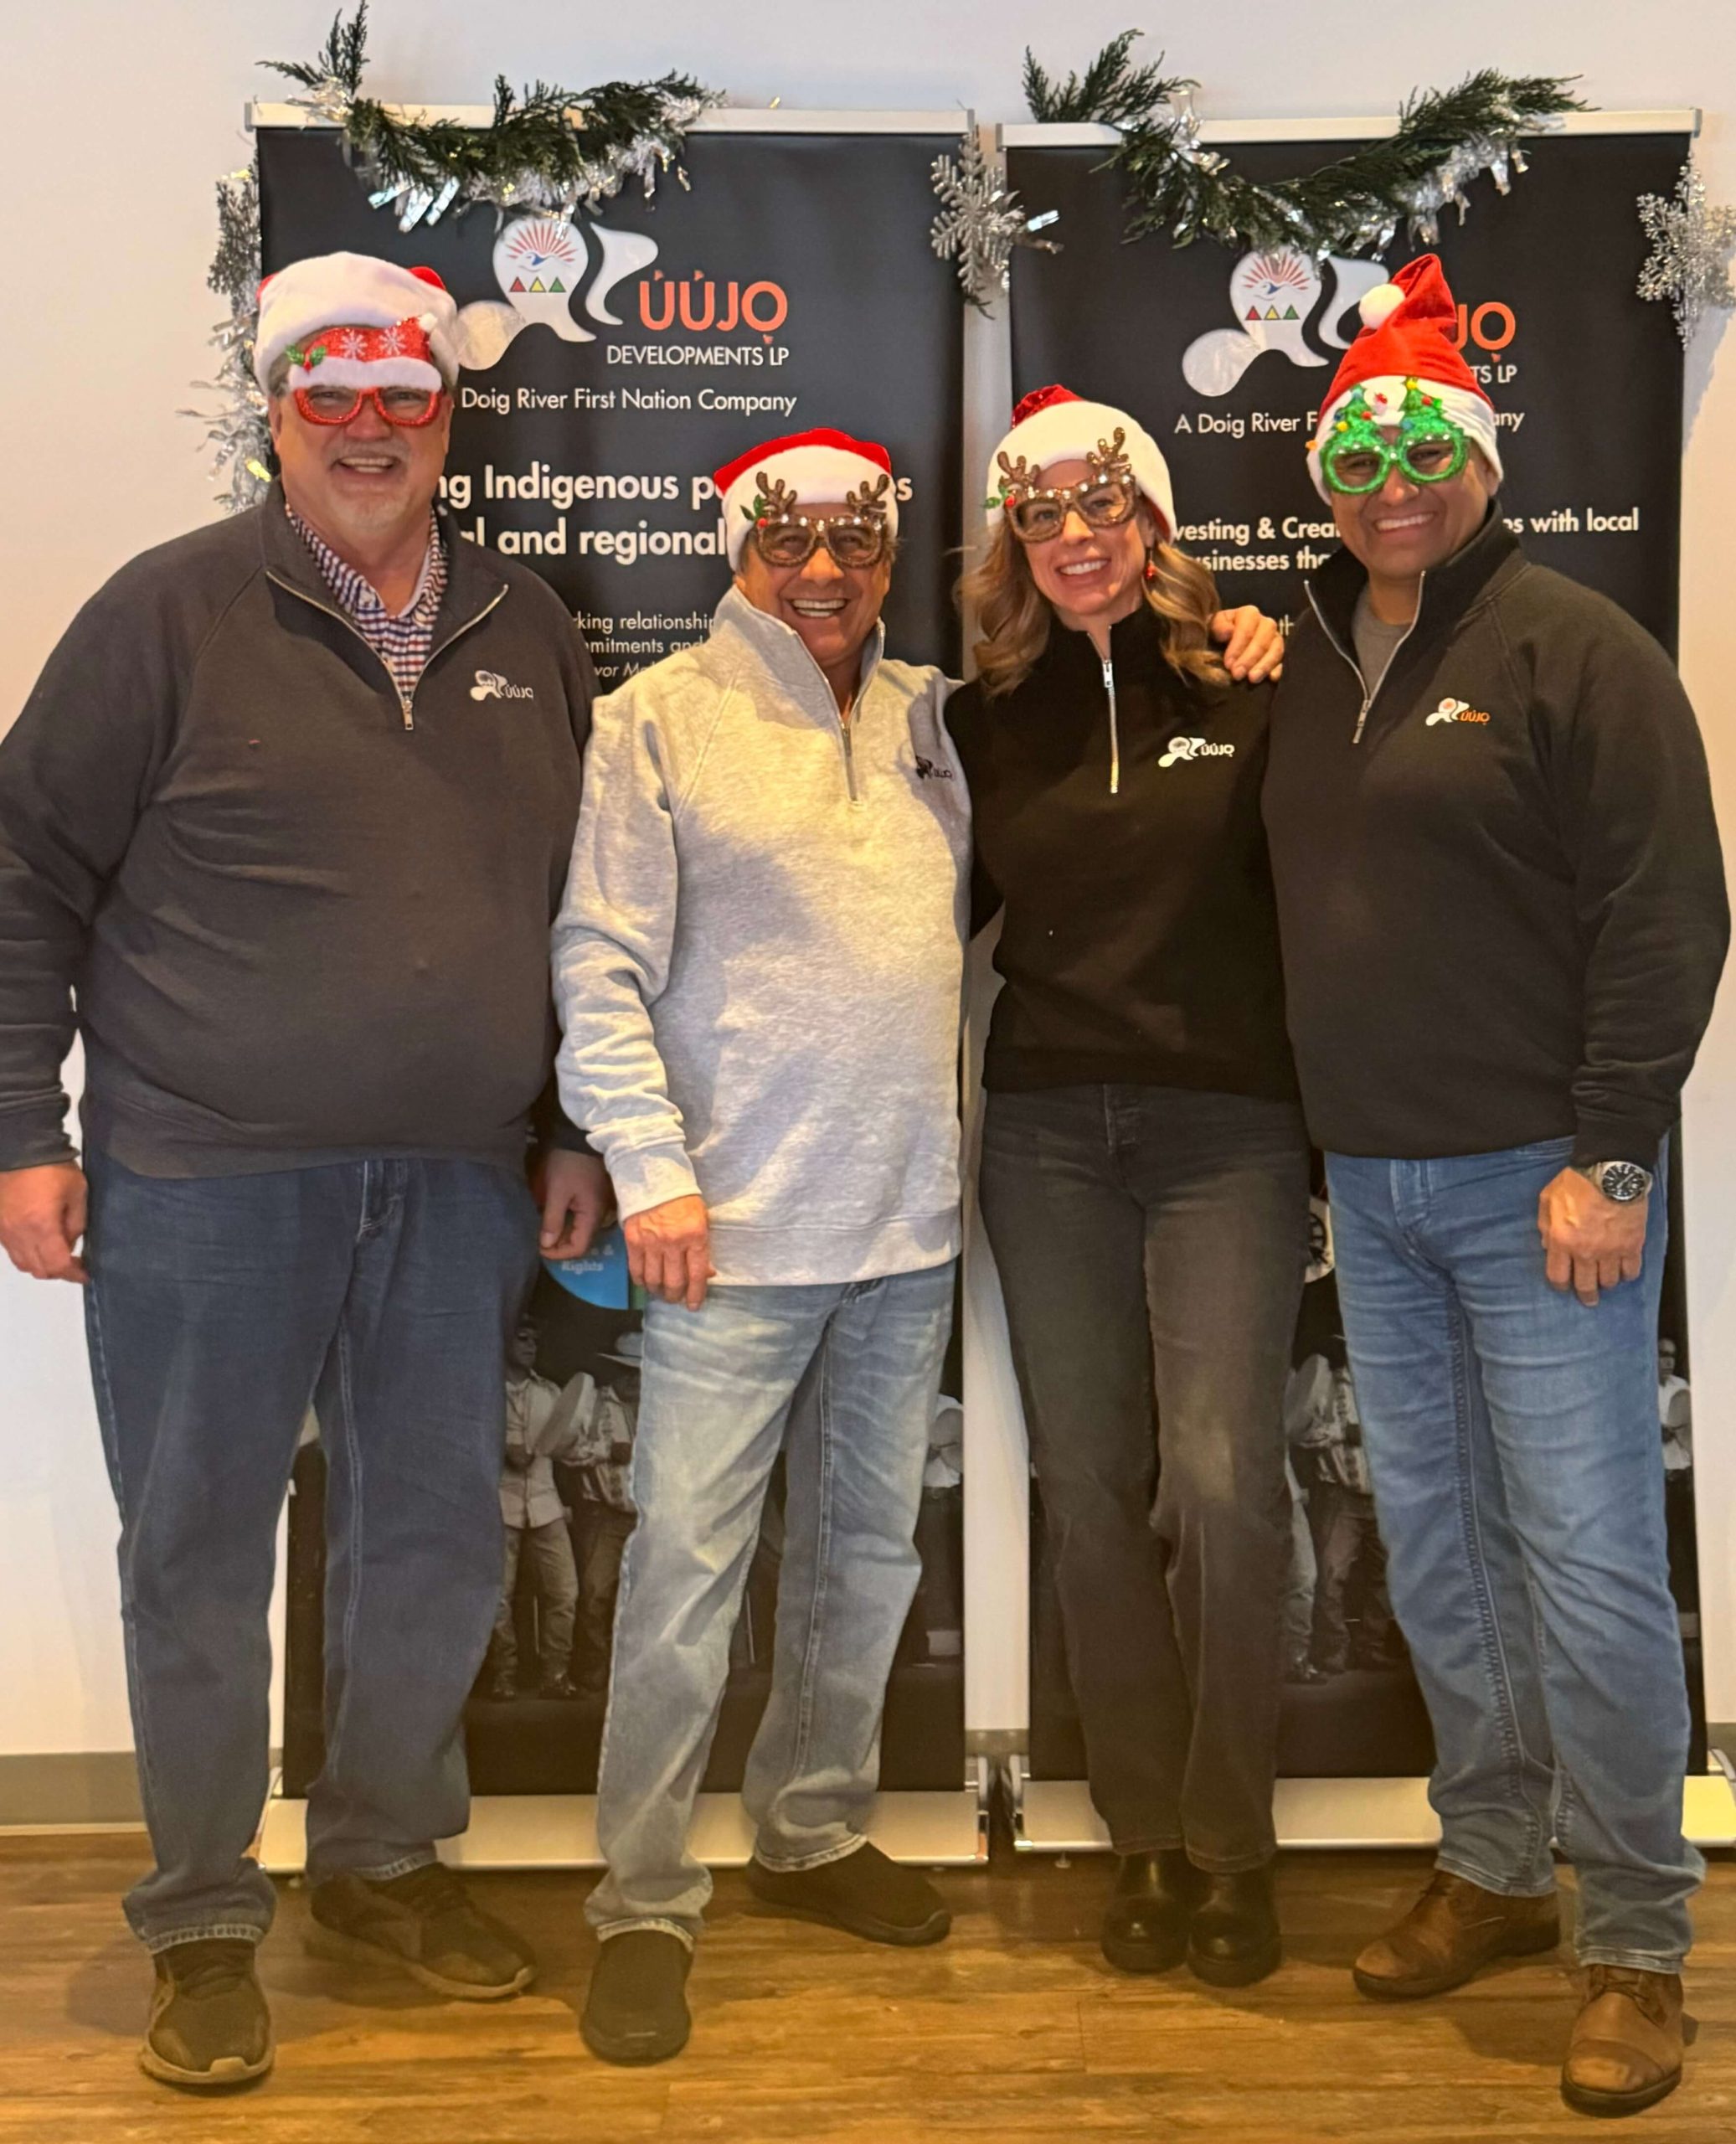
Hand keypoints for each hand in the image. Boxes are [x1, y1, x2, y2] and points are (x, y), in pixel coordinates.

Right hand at [0, 1162, 88, 1283]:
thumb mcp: (77, 1192)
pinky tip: (38, 1242)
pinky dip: (26, 1253)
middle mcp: (18, 1233)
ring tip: (56, 1253)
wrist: (19, 1147)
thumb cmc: (52, 1167)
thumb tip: (71, 1243)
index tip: (84, 1274)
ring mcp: (4, 1230)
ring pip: (21, 1263)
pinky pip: (10, 1249)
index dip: (73, 1274)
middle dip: (58, 1271)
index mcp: (41, 1226)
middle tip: (73, 1263)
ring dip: (40, 1264)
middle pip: (37, 1270)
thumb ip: (76, 1223)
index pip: (57, 1264)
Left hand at [534, 1148, 613, 1259]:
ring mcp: (597, 1207)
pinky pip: (580, 1219)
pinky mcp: (593, 1199)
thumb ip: (552, 1219)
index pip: (579, 1248)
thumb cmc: (569, 1164)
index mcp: (592, 1215)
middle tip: (538, 1241)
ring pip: (580, 1231)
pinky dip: (566, 1222)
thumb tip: (546, 1245)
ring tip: (542, 1230)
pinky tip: (552, 1217)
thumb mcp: (557, 1191)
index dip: (559, 1254)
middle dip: (559, 1245)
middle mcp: (599, 1215)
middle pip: (581, 1242)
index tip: (539, 1248)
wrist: (580, 1137)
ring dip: (561, 1234)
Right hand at [623, 1194, 713, 1309]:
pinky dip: (641, 1281)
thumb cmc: (683, 1199)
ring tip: (662, 1293)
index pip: (697, 1274)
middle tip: (676, 1299)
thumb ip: (703, 1248)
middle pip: (674, 1282)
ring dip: (659, 1292)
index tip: (694, 1306)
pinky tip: (646, 1283)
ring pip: (654, 1280)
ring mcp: (651, 1243)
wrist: (654, 1178)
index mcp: (695, 1236)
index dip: (696, 1294)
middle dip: (676, 1296)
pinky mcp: (633, 1241)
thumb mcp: (702, 1220)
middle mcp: (673, 1243)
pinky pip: (636, 1270)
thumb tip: (707, 1274)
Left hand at [1211, 605, 1284, 682]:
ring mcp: (1275, 639)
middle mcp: (1265, 624)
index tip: (1228, 664)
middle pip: (1263, 638)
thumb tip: (1228, 632)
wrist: (1220, 644)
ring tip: (1252, 679)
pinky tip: (1272, 678)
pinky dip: (1278, 669)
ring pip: (1276, 649)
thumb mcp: (1212, 627)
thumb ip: (1218, 627)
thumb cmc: (1216, 635)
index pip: (1247, 627)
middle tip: (1237, 675)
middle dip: (1250, 658)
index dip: (1238, 646)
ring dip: (1264, 665)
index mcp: (1248, 614)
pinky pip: (1283, 660)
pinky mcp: (1279, 654)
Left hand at [1538, 1167, 1646, 1306]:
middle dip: (1585, 1295)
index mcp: (1561, 1241)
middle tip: (1588, 1298)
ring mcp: (1610, 1251)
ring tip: (1605, 1280)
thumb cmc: (1579, 1181)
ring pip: (1609, 1281)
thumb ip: (1544, 1224)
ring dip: (1606, 1283)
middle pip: (1585, 1286)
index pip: (1558, 1276)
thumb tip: (1546, 1244)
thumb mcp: (1548, 1198)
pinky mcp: (1632, 1245)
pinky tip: (1624, 1272)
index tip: (1563, 1286)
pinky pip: (1631, 1271)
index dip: (1560, 1285)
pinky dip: (1627, 1274)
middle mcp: (1585, 1251)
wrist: (1611, 1171)